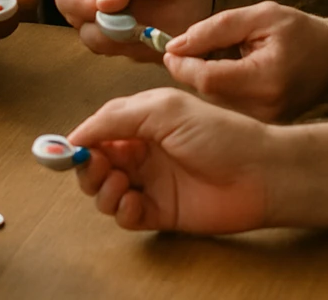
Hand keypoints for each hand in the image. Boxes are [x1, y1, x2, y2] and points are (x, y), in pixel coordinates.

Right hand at [54, 0, 212, 59]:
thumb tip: (102, 5)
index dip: (82, 7)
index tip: (108, 6)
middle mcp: (95, 11)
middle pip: (83, 31)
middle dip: (108, 29)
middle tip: (133, 20)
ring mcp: (114, 34)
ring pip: (105, 48)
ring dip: (128, 39)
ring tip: (150, 23)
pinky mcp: (135, 51)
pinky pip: (132, 58)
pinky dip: (146, 48)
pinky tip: (158, 32)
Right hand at [69, 87, 277, 232]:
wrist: (259, 172)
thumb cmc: (217, 132)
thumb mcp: (162, 110)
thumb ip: (116, 119)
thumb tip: (75, 135)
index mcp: (141, 122)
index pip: (99, 131)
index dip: (82, 141)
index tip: (68, 150)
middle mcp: (143, 152)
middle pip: (97, 163)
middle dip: (89, 167)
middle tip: (100, 168)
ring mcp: (151, 183)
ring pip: (107, 191)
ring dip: (102, 190)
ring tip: (120, 185)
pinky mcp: (162, 212)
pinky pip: (127, 215)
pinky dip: (121, 211)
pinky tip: (133, 203)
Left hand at [164, 1, 327, 121]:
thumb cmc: (298, 33)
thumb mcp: (258, 16)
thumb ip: (214, 29)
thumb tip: (175, 45)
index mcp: (265, 79)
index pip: (208, 79)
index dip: (183, 63)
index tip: (170, 48)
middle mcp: (264, 109)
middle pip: (207, 92)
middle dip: (193, 68)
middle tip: (194, 45)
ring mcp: (264, 123)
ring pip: (213, 101)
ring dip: (205, 78)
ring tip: (221, 55)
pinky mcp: (262, 128)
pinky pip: (226, 108)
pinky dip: (220, 88)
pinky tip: (231, 71)